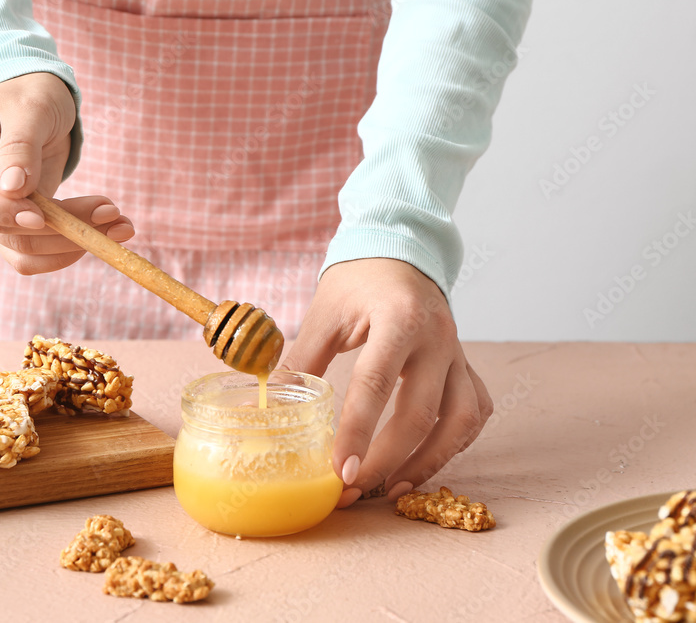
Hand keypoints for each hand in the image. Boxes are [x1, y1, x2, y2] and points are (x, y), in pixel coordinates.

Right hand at [0, 72, 134, 273]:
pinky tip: (114, 227)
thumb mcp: (28, 106)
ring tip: (120, 222)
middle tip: (108, 211)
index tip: (38, 215)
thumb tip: (14, 189)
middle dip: (58, 230)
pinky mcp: (22, 224)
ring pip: (27, 251)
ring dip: (75, 244)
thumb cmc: (27, 92)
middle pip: (2, 233)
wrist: (40, 101)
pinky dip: (79, 244)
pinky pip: (45, 250)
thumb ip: (19, 144)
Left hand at [281, 258, 491, 506]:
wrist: (400, 252)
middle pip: (421, 414)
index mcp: (397, 319)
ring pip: (459, 421)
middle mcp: (436, 338)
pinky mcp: (465, 364)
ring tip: (391, 489)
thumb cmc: (358, 281)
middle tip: (353, 490)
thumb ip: (301, 361)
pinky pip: (474, 412)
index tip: (339, 471)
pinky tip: (426, 461)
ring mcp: (457, 352)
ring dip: (428, 461)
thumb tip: (266, 406)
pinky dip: (454, 443)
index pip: (375, 384)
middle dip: (386, 460)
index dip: (357, 432)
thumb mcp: (324, 314)